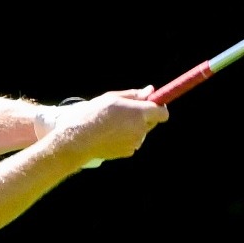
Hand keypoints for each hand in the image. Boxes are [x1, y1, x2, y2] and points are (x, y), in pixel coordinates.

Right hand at [41, 87, 168, 165]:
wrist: (80, 138)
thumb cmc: (95, 114)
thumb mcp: (114, 98)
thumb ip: (135, 95)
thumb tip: (150, 91)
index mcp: (140, 113)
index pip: (163, 112)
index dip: (159, 107)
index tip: (151, 104)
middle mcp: (141, 129)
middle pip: (151, 122)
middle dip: (143, 116)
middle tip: (126, 111)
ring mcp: (136, 142)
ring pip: (140, 132)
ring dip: (133, 127)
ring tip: (113, 123)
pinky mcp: (128, 152)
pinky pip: (132, 142)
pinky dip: (126, 138)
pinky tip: (110, 134)